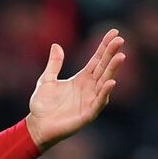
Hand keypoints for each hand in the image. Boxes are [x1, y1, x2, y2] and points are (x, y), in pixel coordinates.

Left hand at [25, 28, 125, 149]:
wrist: (37, 126)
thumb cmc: (43, 105)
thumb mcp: (46, 80)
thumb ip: (54, 64)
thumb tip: (56, 45)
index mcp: (82, 79)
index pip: (97, 60)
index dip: (105, 47)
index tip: (114, 33)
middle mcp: (90, 88)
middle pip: (104, 68)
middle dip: (112, 54)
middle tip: (120, 40)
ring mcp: (90, 100)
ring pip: (105, 82)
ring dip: (113, 70)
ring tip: (120, 57)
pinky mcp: (88, 114)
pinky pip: (99, 102)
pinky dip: (105, 93)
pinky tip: (110, 82)